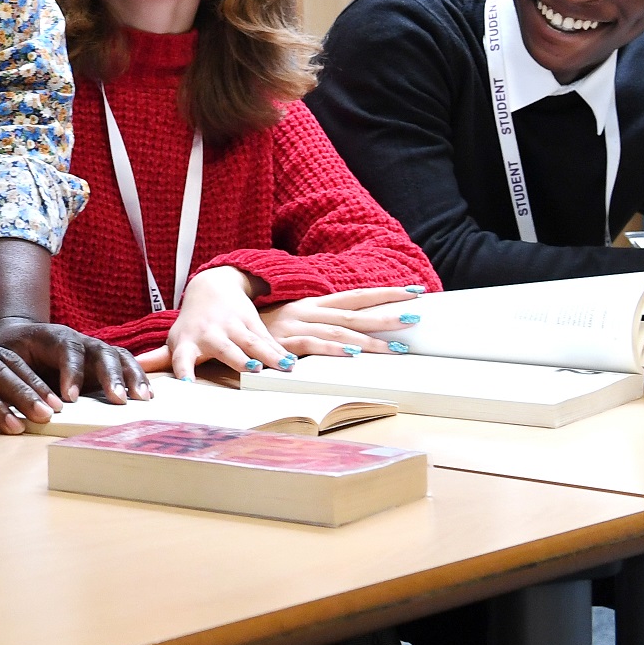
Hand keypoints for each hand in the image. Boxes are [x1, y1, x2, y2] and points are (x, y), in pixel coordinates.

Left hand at [0, 315, 147, 405]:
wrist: (19, 339)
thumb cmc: (12, 352)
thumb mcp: (6, 361)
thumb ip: (18, 379)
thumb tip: (26, 405)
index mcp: (53, 337)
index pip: (67, 350)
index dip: (72, 372)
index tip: (70, 398)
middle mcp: (79, 341)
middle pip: (101, 351)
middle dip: (111, 375)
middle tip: (118, 399)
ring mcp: (94, 351)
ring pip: (118, 356)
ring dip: (131, 376)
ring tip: (142, 399)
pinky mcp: (104, 365)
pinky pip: (125, 365)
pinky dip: (137, 378)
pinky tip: (146, 396)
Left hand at [165, 267, 290, 376]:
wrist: (212, 287)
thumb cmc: (192, 324)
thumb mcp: (175, 339)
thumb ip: (158, 358)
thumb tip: (133, 370)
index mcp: (188, 343)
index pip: (182, 358)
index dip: (184, 370)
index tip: (187, 385)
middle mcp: (211, 335)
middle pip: (225, 348)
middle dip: (237, 358)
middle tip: (251, 370)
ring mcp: (233, 327)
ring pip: (252, 342)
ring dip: (268, 355)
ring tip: (283, 368)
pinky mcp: (252, 322)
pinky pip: (267, 339)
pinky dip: (280, 350)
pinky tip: (292, 361)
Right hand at [259, 288, 432, 358]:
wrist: (226, 324)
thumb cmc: (266, 327)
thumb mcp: (295, 321)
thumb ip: (322, 324)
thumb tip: (357, 330)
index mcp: (315, 304)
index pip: (357, 296)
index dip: (387, 293)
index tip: (416, 291)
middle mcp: (310, 310)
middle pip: (356, 310)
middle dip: (388, 313)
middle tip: (417, 315)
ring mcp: (298, 325)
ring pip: (342, 330)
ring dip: (372, 340)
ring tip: (399, 346)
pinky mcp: (286, 342)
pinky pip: (314, 345)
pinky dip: (335, 348)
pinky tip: (353, 353)